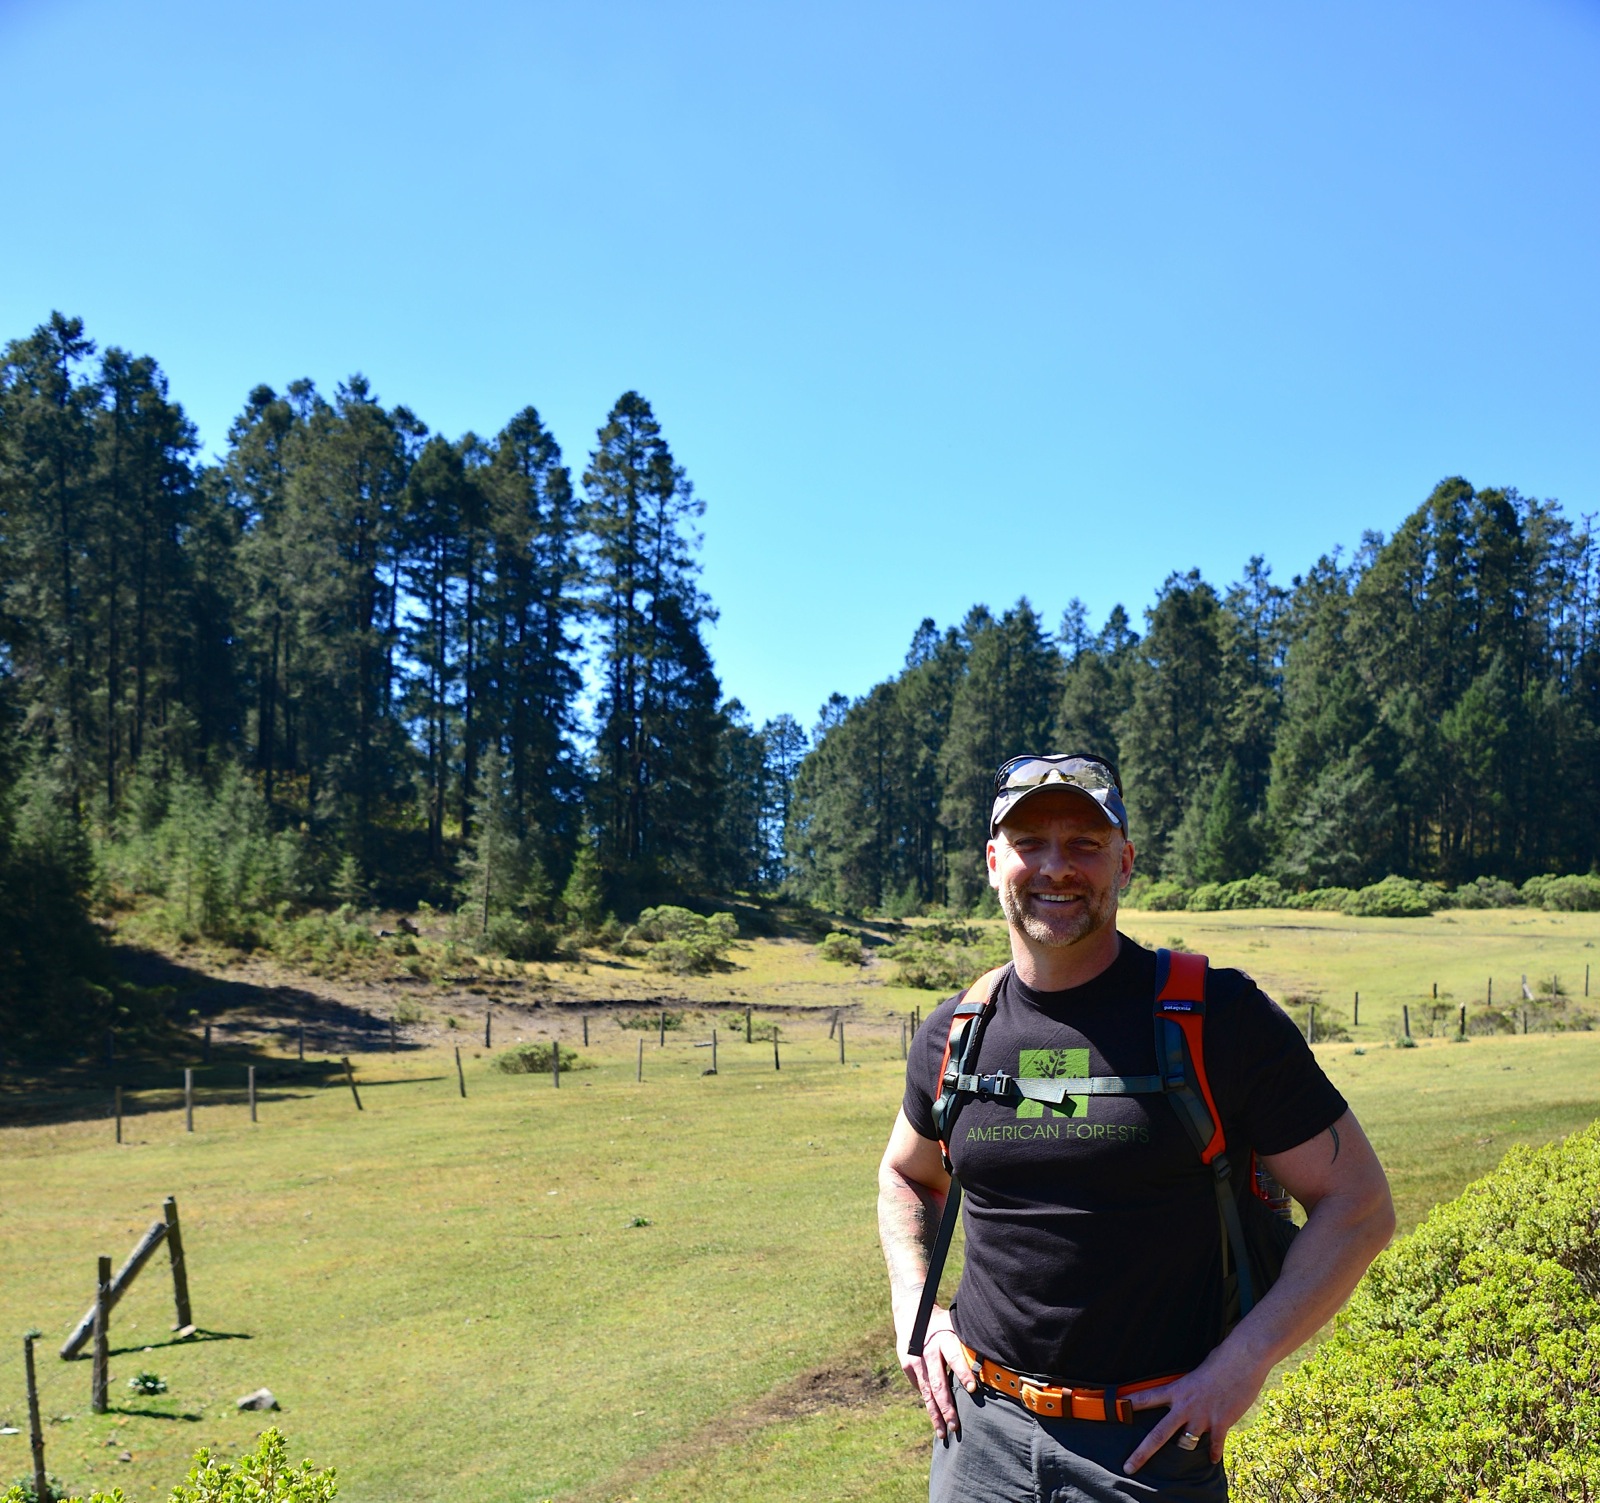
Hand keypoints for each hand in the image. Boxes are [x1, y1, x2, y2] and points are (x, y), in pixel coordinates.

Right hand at [896, 1307, 975, 1440]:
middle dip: (947, 1407)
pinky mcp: (908, 1366)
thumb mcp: (955, 1325)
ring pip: (927, 1392)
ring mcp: (915, 1360)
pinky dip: (929, 1405)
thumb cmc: (942, 1323)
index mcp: (944, 1339)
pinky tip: (936, 1420)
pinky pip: (921, 1389)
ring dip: (936, 1414)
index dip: (963, 1373)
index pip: (955, 1358)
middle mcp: (928, 1351)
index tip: (973, 1389)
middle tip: (956, 1426)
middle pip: (939, 1383)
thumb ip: (968, 1343)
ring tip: (944, 1433)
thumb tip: (995, 1359)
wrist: (911, 1313)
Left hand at [1122, 1345, 1267, 1472]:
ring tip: (1186, 1449)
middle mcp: (1185, 1406)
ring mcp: (1202, 1417)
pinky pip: (1214, 1446)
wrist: (1242, 1360)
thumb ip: (1188, 1387)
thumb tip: (1187, 1394)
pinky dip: (1214, 1453)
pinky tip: (1212, 1459)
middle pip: (1158, 1434)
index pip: (1146, 1397)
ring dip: (1187, 1446)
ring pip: (1186, 1443)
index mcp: (1177, 1389)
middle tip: (1129, 1466)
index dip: (1130, 1404)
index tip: (1115, 1410)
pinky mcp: (1221, 1423)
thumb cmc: (1220, 1360)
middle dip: (1142, 1452)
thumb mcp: (1196, 1371)